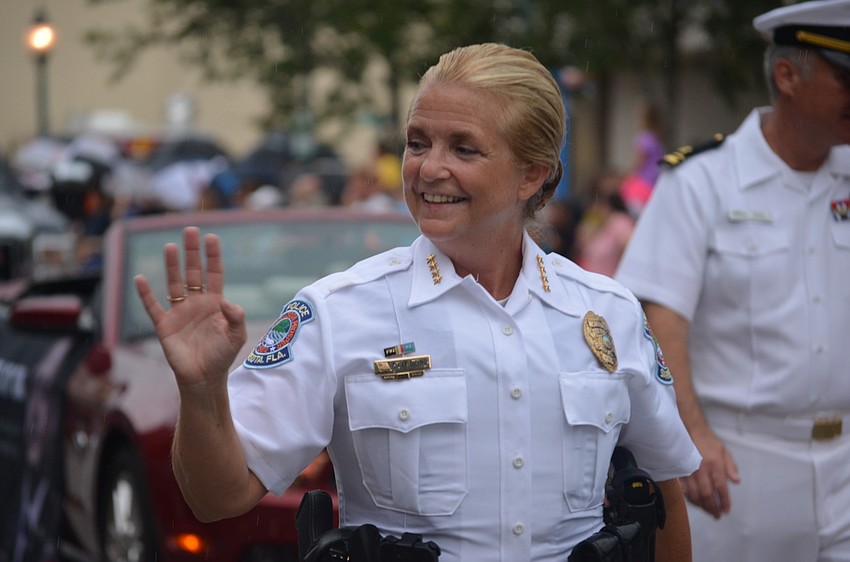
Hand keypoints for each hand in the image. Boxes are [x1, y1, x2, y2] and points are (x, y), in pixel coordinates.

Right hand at [134, 226, 246, 388]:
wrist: (203, 377)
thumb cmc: (221, 356)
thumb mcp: (236, 336)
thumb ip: (235, 317)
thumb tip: (226, 301)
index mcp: (215, 303)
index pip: (214, 274)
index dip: (213, 256)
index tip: (212, 237)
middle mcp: (196, 303)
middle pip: (193, 272)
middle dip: (192, 252)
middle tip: (190, 231)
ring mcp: (179, 312)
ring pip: (174, 283)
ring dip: (172, 266)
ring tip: (170, 246)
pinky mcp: (164, 325)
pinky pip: (153, 307)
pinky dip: (146, 294)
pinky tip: (141, 279)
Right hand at [681, 427, 739, 518]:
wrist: (690, 430)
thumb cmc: (708, 441)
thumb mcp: (724, 451)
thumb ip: (731, 466)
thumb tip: (736, 481)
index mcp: (715, 464)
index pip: (721, 487)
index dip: (724, 501)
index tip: (726, 510)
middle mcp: (701, 468)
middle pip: (707, 494)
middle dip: (712, 507)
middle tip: (717, 515)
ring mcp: (689, 470)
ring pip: (694, 494)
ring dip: (702, 506)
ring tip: (708, 511)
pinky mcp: (680, 471)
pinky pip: (684, 489)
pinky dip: (691, 499)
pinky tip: (696, 503)